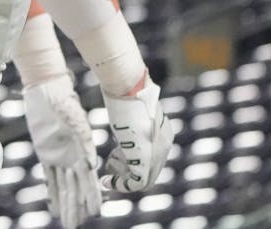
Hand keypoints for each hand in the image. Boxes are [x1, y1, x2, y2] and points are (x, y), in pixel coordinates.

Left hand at [23, 75, 101, 227]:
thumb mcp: (76, 120)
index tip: (95, 212)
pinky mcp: (44, 153)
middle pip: (75, 188)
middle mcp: (72, 157)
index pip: (88, 180)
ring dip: (65, 205)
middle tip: (76, 226)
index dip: (91, 197)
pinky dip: (51, 193)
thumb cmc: (65, 102)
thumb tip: (91, 165)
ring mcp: (58, 157)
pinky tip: (54, 208)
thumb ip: (84, 142)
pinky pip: (48, 178)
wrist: (47, 90)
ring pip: (62, 187)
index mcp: (82, 151)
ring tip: (68, 223)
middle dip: (76, 208)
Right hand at [100, 78, 171, 192]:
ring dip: (123, 181)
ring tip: (108, 177)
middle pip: (149, 172)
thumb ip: (132, 124)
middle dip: (128, 175)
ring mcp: (157, 152)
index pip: (152, 157)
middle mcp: (164, 144)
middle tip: (109, 171)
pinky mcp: (145, 157)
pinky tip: (106, 181)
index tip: (114, 158)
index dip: (132, 162)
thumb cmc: (125, 91)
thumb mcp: (131, 110)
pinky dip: (120, 185)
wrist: (128, 85)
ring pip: (144, 180)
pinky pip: (136, 183)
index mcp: (163, 132)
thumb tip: (122, 125)